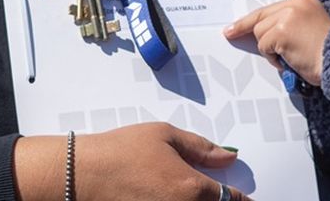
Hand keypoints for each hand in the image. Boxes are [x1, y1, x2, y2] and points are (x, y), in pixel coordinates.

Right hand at [13, 123, 248, 200]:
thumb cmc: (121, 151)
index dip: (240, 200)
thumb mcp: (164, 135)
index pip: (229, 200)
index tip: (245, 200)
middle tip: (220, 195)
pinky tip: (173, 197)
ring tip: (197, 194)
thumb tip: (228, 157)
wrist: (83, 173)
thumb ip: (200, 147)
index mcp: (191, 188)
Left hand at [224, 0, 329, 85]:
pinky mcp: (281, 31)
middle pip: (261, 17)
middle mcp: (296, 4)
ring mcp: (288, 16)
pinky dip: (273, 58)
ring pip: (261, 33)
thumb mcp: (312, 29)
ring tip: (289, 57)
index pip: (271, 8)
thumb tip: (267, 35)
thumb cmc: (328, 53)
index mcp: (304, 2)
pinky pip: (264, 46)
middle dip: (244, 27)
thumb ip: (292, 25)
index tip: (235, 25)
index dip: (253, 18)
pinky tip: (289, 60)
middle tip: (229, 33)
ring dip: (270, 50)